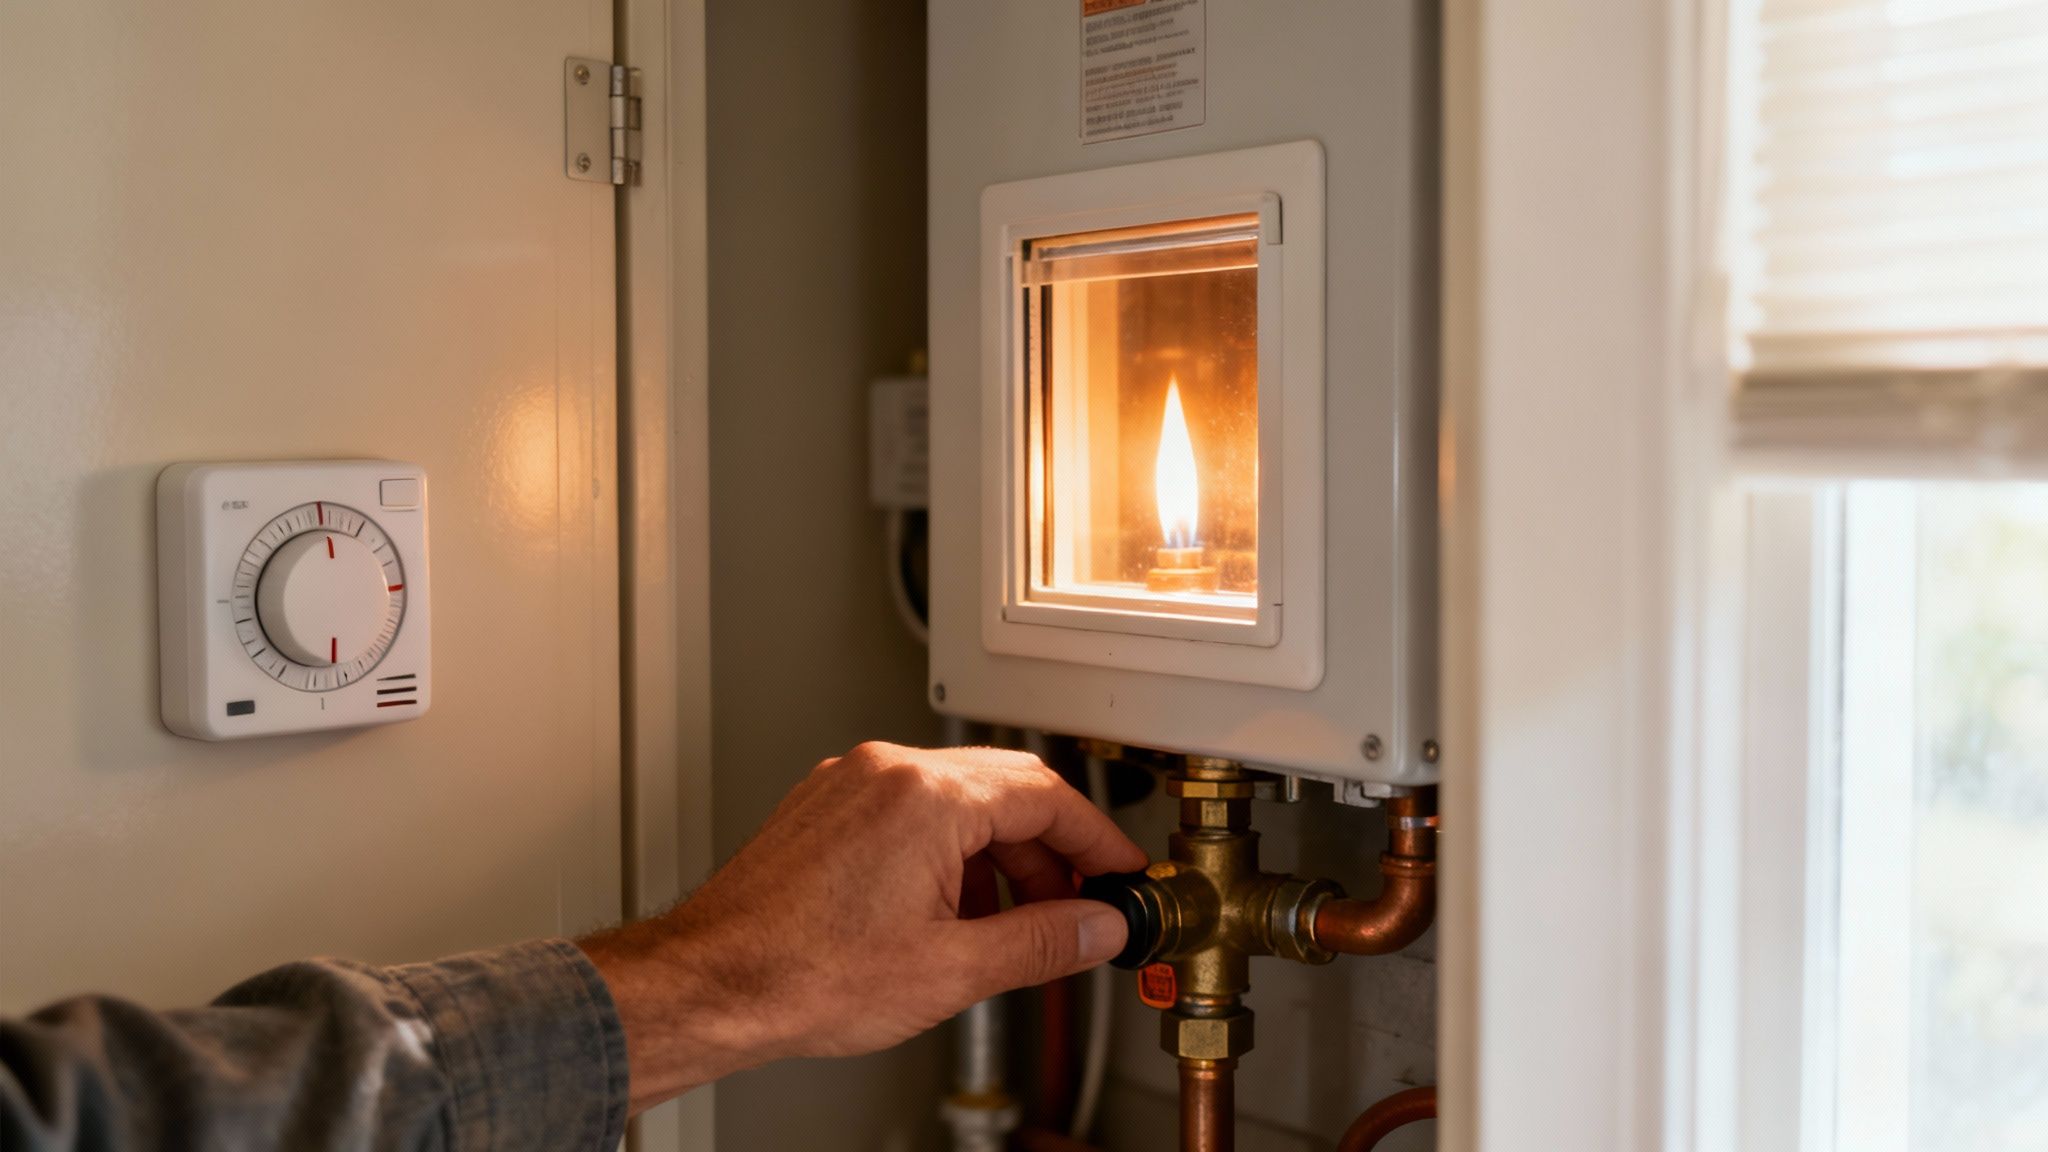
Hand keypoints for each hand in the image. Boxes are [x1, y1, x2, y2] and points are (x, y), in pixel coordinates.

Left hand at [577, 741, 1147, 1113]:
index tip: (1121, 871)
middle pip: (1004, 789)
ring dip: (997, 858)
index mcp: (925, 797)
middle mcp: (885, 772)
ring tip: (1012, 925)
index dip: (1097, 838)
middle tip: (1080, 904)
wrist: (712, 984)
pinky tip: (952, 913)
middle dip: (1050, 851)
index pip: (1045, 794)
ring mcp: (849, 784)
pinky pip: (909, 811)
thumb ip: (1043, 942)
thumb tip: (1098, 927)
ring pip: (955, 800)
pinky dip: (947, 854)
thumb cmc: (802, 973)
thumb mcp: (952, 969)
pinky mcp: (824, 807)